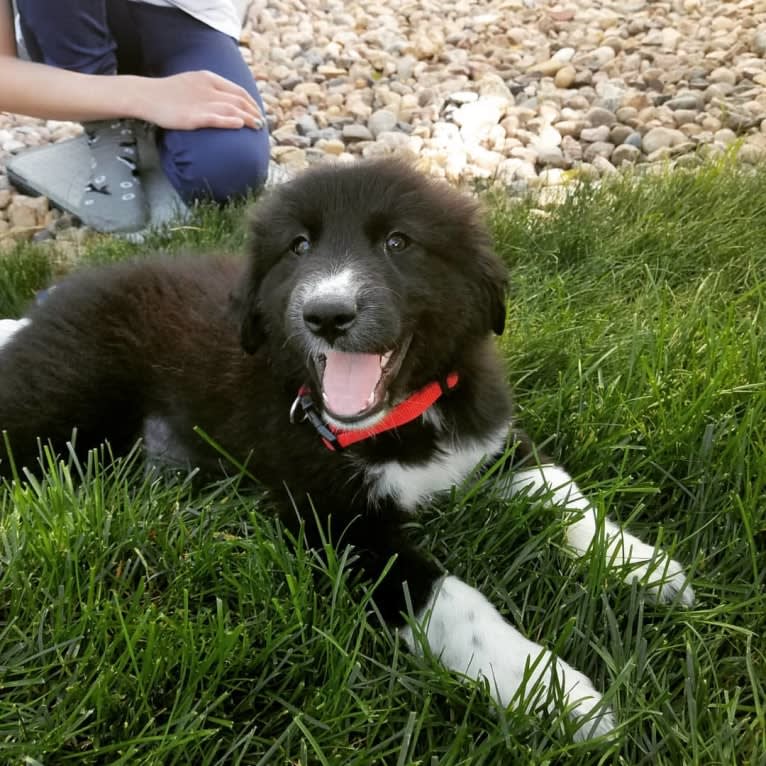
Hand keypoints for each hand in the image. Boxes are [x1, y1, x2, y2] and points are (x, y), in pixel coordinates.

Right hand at [135, 70, 264, 130]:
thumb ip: (209, 91)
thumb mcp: (192, 84)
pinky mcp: (193, 116)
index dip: (251, 102)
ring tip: (258, 126)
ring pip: (232, 109)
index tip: (258, 111)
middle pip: (238, 100)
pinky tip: (241, 124)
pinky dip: (230, 121)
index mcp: (208, 78)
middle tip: (262, 123)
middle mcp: (208, 88)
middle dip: (253, 111)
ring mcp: (201, 102)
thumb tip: (226, 102)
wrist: (145, 96)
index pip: (237, 90)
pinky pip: (217, 118)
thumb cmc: (168, 93)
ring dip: (248, 118)